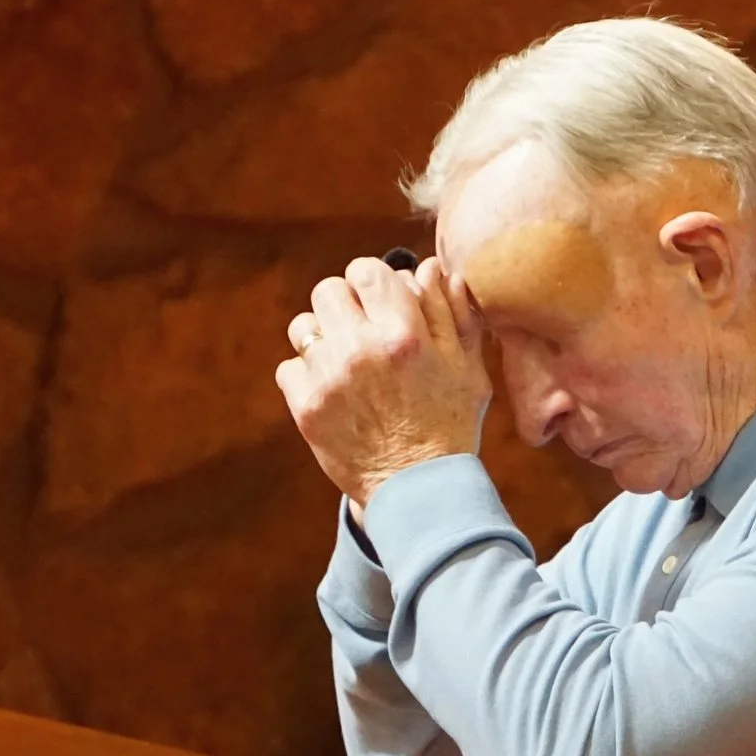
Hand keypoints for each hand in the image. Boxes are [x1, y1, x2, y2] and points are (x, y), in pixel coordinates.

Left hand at [279, 254, 489, 507]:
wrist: (418, 489)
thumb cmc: (449, 423)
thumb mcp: (466, 366)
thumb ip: (450, 312)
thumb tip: (428, 267)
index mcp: (404, 334)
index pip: (367, 270)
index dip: (372, 281)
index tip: (378, 301)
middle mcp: (362, 350)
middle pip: (328, 290)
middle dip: (345, 305)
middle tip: (361, 331)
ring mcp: (329, 379)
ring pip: (304, 327)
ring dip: (322, 338)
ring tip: (345, 363)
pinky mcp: (306, 407)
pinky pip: (289, 367)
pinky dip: (306, 376)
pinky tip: (333, 392)